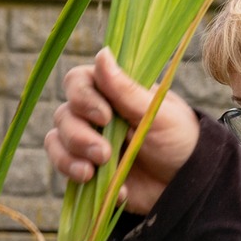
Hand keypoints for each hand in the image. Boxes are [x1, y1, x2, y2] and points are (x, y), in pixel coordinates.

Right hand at [45, 49, 201, 214]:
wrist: (184, 184)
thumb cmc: (179, 140)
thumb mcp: (157, 114)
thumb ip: (126, 89)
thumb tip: (101, 53)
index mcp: (113, 92)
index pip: (77, 81)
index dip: (82, 98)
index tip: (105, 117)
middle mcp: (94, 113)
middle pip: (63, 114)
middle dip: (79, 136)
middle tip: (104, 153)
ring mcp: (87, 140)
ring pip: (55, 139)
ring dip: (71, 156)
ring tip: (94, 172)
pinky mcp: (83, 165)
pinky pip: (61, 165)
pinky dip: (76, 176)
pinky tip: (110, 187)